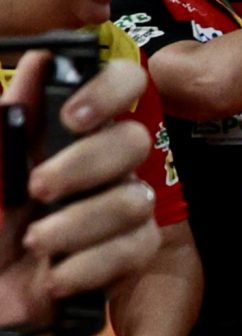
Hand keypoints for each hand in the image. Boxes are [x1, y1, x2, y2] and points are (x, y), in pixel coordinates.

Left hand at [0, 57, 159, 332]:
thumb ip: (7, 117)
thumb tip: (36, 60)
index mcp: (69, 131)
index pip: (122, 86)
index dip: (112, 90)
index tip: (73, 117)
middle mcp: (102, 164)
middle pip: (133, 141)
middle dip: (86, 165)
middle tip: (38, 188)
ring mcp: (120, 207)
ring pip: (133, 200)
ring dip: (78, 224)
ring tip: (35, 242)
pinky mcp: (130, 254)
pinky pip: (134, 249)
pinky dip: (89, 264)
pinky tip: (54, 276)